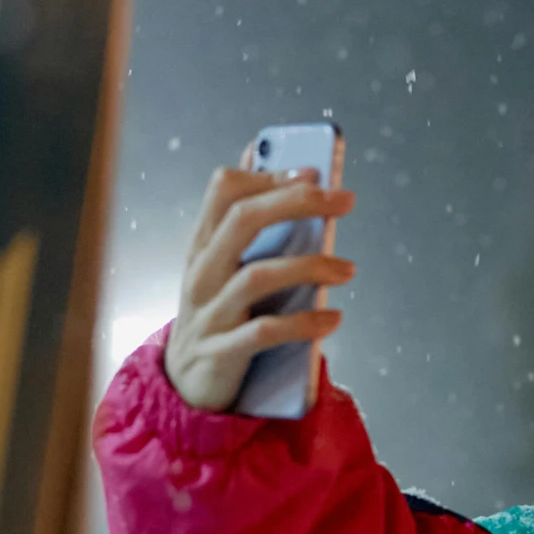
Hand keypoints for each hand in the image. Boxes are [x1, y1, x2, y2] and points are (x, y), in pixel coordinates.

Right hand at [164, 165, 356, 412]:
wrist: (184, 382)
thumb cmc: (216, 311)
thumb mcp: (221, 262)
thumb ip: (240, 215)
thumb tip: (254, 151)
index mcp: (203, 244)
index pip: (225, 191)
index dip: (270, 176)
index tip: (315, 173)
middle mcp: (201, 272)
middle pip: (243, 220)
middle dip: (297, 203)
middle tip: (345, 201)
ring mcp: (209, 312)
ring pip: (257, 276)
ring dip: (310, 267)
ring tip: (349, 269)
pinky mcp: (221, 352)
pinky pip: (263, 333)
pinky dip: (303, 324)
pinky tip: (333, 319)